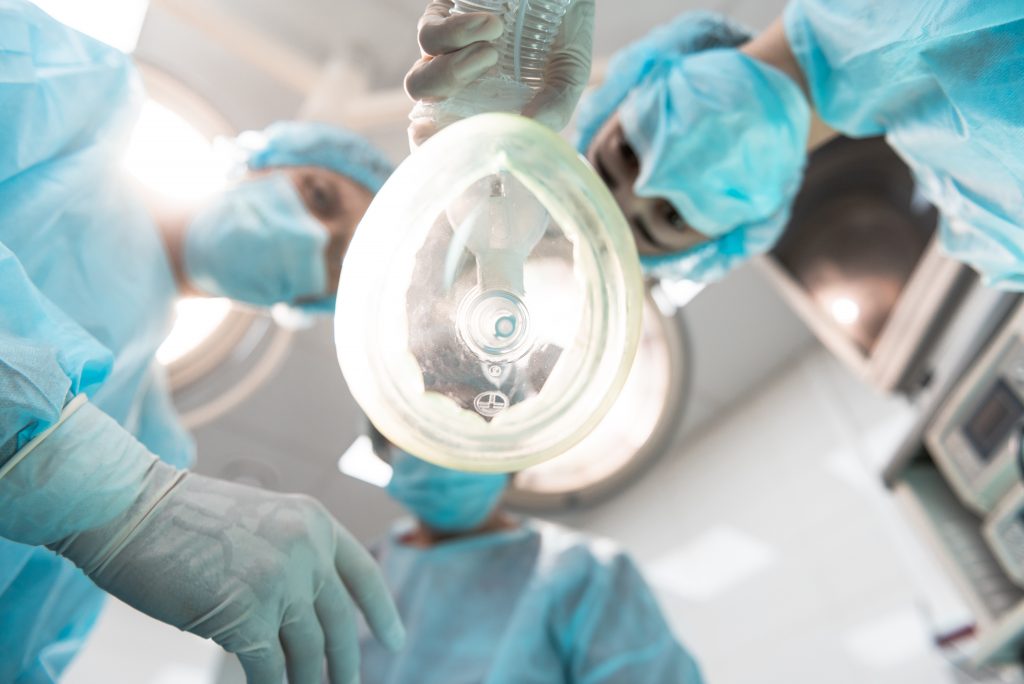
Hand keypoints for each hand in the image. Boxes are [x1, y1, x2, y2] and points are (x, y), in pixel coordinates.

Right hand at [68, 472, 403, 683]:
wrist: (128, 508)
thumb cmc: (179, 520)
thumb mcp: (258, 523)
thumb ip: (288, 557)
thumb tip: (303, 615)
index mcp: (314, 522)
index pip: (362, 574)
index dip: (381, 612)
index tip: (394, 642)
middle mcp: (308, 550)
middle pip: (338, 622)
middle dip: (345, 662)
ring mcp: (281, 582)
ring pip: (307, 651)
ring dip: (309, 682)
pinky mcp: (247, 615)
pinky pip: (270, 669)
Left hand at [405, 0, 593, 146]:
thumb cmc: (563, 32)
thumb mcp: (568, 75)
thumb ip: (554, 106)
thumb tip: (531, 129)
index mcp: (484, 109)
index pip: (446, 144)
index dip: (439, 158)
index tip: (457, 163)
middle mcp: (458, 87)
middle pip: (424, 122)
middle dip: (442, 120)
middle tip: (478, 108)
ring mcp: (445, 54)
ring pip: (419, 82)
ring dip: (453, 73)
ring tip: (492, 52)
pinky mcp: (440, 16)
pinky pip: (430, 37)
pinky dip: (457, 35)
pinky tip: (492, 25)